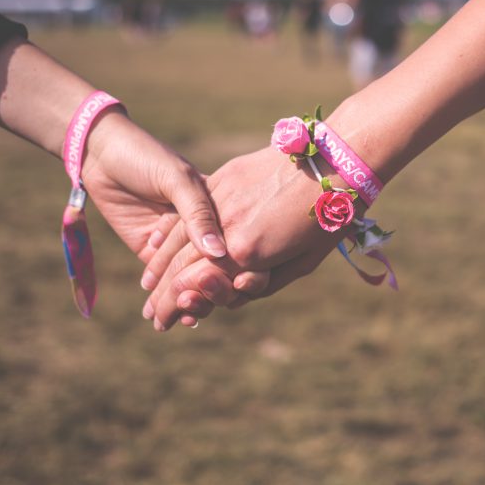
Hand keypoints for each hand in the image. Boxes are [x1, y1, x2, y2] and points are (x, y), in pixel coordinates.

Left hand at [78, 110, 240, 325]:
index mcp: (217, 207)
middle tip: (213, 305)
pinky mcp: (150, 252)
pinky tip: (180, 315)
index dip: (240, 266)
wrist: (100, 153)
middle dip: (215, 290)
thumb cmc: (145, 156)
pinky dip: (174, 300)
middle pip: (215, 266)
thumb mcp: (176, 180)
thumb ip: (197, 214)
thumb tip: (218, 252)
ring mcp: (175, 242)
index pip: (235, 243)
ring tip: (192, 316)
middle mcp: (200, 228)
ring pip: (191, 279)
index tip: (242, 286)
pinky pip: (165, 281)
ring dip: (194, 300)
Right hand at [141, 147, 350, 329]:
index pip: (197, 287)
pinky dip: (171, 231)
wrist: (336, 161)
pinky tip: (157, 245)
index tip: (164, 323)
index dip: (176, 307)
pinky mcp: (224, 177)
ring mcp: (222, 199)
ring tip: (148, 289)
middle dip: (163, 296)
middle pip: (181, 267)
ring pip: (178, 237)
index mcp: (246, 253)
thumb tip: (232, 291)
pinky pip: (190, 209)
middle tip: (152, 317)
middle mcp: (226, 228)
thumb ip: (262, 282)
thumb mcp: (301, 263)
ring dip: (160, 266)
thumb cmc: (328, 218)